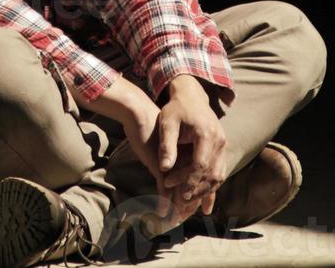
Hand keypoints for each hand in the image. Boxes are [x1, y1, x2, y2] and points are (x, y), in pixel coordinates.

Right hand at [119, 100, 200, 229]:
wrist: (139, 113)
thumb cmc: (151, 128)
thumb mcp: (163, 146)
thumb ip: (170, 159)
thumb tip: (173, 173)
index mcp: (188, 153)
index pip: (195, 180)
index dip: (193, 196)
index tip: (188, 208)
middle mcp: (184, 160)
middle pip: (190, 189)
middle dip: (187, 206)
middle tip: (181, 218)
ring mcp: (173, 164)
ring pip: (179, 192)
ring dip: (178, 208)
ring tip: (174, 221)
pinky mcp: (160, 165)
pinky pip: (165, 188)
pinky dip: (165, 202)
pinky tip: (163, 213)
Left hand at [158, 75, 226, 216]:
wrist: (191, 95)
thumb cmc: (176, 108)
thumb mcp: (167, 123)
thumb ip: (166, 145)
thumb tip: (164, 169)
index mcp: (206, 133)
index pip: (201, 165)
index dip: (190, 182)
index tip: (179, 195)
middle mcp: (219, 140)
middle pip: (213, 173)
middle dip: (197, 190)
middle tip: (182, 202)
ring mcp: (223, 144)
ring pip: (219, 175)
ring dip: (205, 191)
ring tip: (189, 202)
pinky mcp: (222, 147)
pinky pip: (220, 170)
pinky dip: (213, 186)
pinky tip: (205, 202)